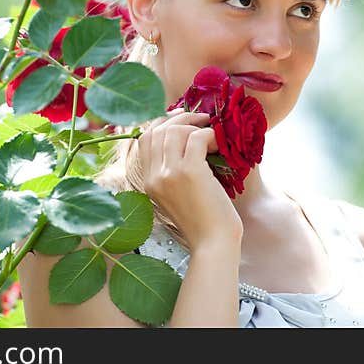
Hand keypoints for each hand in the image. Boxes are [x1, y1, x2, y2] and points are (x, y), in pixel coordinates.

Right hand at [135, 108, 243, 249]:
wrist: (213, 244)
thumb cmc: (203, 221)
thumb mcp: (177, 196)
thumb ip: (173, 171)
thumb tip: (186, 138)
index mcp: (148, 182)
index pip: (145, 138)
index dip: (163, 123)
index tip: (183, 122)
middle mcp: (154, 176)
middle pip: (158, 130)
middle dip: (181, 118)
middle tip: (202, 120)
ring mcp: (169, 173)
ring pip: (175, 130)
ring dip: (196, 126)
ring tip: (212, 136)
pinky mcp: (189, 172)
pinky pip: (196, 137)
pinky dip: (209, 135)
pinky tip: (218, 145)